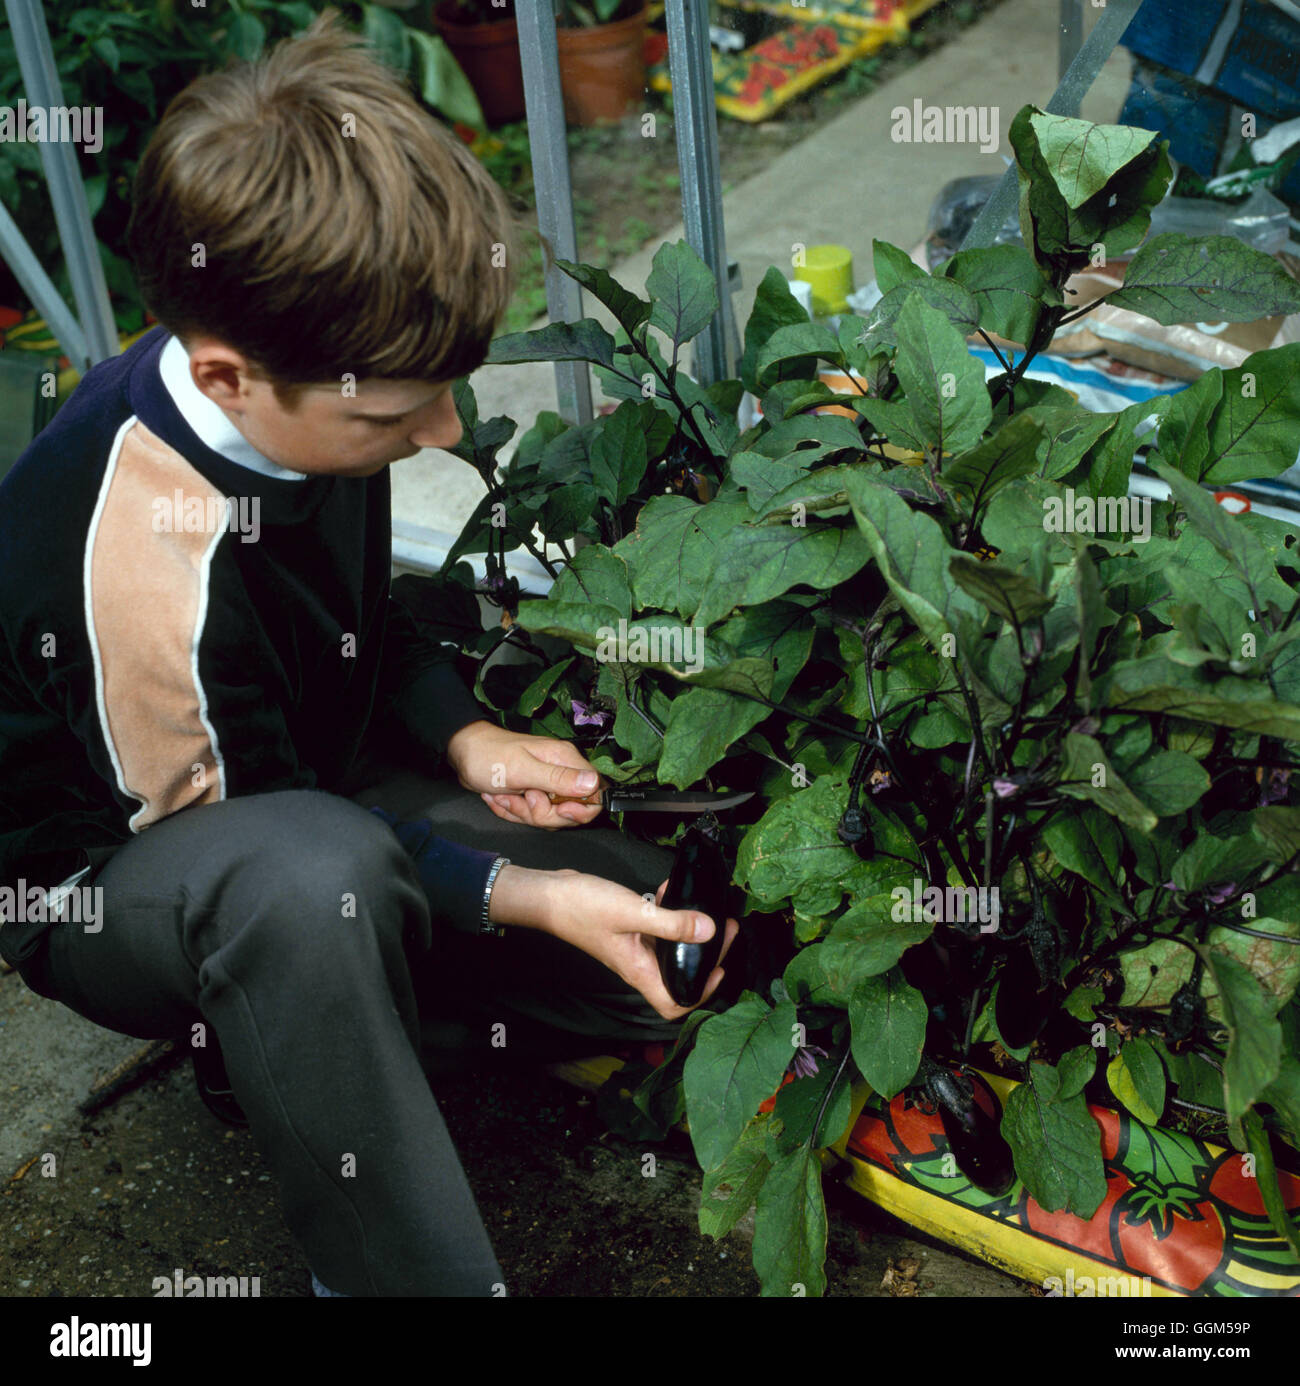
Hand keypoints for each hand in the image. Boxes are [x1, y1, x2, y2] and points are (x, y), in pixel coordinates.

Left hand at [445, 720, 602, 828]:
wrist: (464, 753)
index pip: (596, 793)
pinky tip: (501, 798)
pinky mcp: (534, 794)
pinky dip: (515, 812)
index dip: (580, 809)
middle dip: (543, 813)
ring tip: (505, 795)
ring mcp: (547, 786)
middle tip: (524, 797)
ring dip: (524, 812)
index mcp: (564, 761)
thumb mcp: (522, 769)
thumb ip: (558, 778)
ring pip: (550, 816)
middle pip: (571, 812)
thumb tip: (593, 784)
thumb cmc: (489, 755)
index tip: (558, 809)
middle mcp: (561, 773)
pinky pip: (533, 815)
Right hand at [490, 866, 739, 1019]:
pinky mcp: (629, 928)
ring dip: (691, 930)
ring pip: (671, 949)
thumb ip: (670, 922)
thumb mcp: (632, 912)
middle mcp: (638, 963)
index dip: (700, 994)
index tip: (717, 968)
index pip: (673, 1004)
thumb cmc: (582, 909)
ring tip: (709, 909)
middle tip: (725, 931)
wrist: (548, 895)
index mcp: (639, 970)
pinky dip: (669, 911)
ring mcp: (633, 947)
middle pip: (678, 974)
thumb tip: (709, 930)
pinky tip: (670, 889)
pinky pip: (657, 926)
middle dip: (706, 955)